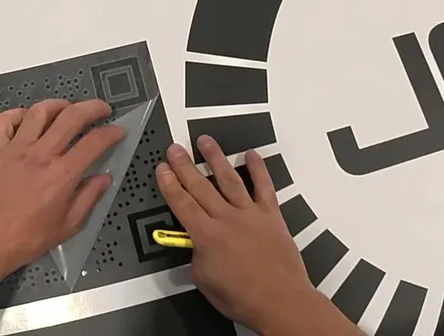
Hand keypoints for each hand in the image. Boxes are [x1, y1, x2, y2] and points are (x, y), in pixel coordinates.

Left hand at [0, 99, 125, 284]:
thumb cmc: (24, 240)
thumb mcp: (66, 227)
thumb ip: (88, 199)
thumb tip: (103, 180)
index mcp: (61, 175)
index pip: (95, 142)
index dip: (111, 133)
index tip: (118, 132)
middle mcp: (40, 155)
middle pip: (71, 116)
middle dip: (93, 107)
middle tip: (102, 109)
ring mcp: (15, 149)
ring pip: (39, 112)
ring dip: (58, 105)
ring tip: (68, 108)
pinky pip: (3, 121)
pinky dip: (16, 114)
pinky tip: (26, 119)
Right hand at [157, 136, 354, 334]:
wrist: (280, 302)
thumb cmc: (243, 298)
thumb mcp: (205, 281)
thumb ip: (198, 257)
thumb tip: (198, 247)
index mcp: (206, 236)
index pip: (182, 203)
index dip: (169, 184)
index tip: (163, 169)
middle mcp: (226, 219)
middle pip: (200, 186)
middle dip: (185, 165)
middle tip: (175, 149)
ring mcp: (250, 214)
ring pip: (229, 179)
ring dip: (215, 158)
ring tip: (205, 141)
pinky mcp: (271, 216)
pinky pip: (264, 187)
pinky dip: (258, 169)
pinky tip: (252, 155)